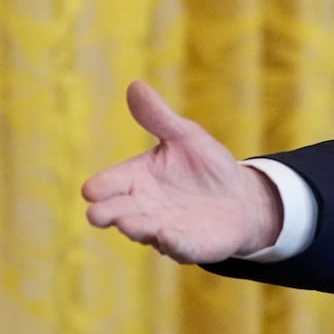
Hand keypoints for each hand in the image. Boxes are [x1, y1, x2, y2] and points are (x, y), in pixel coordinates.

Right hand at [82, 81, 283, 263]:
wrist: (242, 197)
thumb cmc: (205, 166)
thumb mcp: (186, 136)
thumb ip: (159, 117)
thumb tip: (135, 85)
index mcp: (135, 179)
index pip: (109, 184)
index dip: (100, 187)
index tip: (92, 189)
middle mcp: (143, 207)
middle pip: (117, 211)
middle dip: (108, 213)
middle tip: (99, 213)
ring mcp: (164, 229)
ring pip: (144, 231)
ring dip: (136, 228)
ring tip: (129, 223)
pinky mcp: (190, 246)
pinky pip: (179, 248)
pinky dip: (173, 244)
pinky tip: (168, 237)